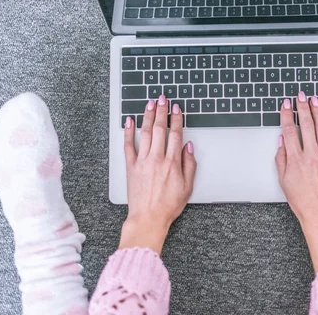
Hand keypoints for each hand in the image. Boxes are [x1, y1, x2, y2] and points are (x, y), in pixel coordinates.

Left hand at [119, 95, 195, 253]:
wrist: (148, 218)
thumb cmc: (168, 205)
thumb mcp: (188, 187)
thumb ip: (189, 165)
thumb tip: (188, 147)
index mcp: (172, 163)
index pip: (175, 134)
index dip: (176, 119)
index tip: (176, 108)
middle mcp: (157, 158)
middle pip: (159, 129)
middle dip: (161, 111)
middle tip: (162, 98)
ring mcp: (142, 161)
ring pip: (145, 133)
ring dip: (147, 116)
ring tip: (149, 104)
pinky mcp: (131, 167)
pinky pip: (128, 146)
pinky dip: (128, 132)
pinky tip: (129, 121)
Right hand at [275, 92, 317, 270]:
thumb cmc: (301, 199)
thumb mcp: (283, 180)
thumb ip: (281, 158)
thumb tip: (281, 141)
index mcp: (295, 159)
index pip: (289, 130)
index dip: (286, 114)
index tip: (286, 104)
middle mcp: (311, 154)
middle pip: (305, 124)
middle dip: (302, 107)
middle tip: (300, 95)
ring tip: (315, 100)